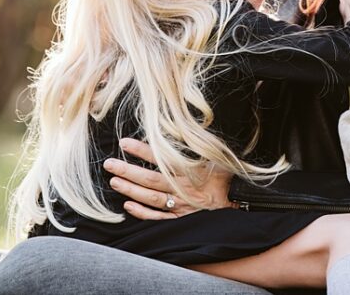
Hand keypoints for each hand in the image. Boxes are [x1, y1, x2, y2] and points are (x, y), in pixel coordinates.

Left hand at [102, 138, 233, 220]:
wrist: (240, 202)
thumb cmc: (227, 177)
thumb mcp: (215, 157)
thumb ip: (195, 148)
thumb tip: (178, 130)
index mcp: (193, 171)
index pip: (162, 158)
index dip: (142, 150)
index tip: (124, 143)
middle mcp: (184, 188)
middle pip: (151, 179)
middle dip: (128, 171)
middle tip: (108, 164)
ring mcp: (181, 205)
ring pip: (151, 198)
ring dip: (131, 190)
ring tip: (114, 181)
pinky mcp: (181, 219)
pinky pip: (158, 217)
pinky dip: (142, 213)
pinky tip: (128, 206)